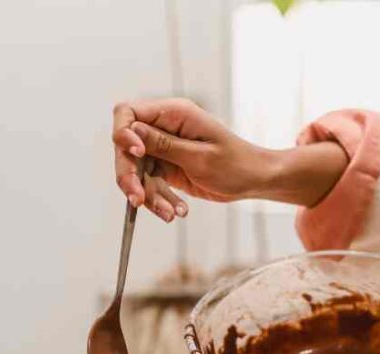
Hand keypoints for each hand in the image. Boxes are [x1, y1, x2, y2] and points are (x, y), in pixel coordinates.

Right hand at [111, 98, 347, 220]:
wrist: (256, 181)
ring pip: (137, 171)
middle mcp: (165, 128)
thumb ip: (163, 144)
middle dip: (129, 175)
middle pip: (126, 148)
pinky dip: (159, 200)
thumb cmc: (236, 164)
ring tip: (169, 213)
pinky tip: (177, 211)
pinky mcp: (167, 167)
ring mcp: (164, 149)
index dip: (123, 134)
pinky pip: (150, 184)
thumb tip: (130, 132)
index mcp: (174, 114)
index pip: (128, 113)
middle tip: (137, 199)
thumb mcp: (199, 156)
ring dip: (148, 194)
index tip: (136, 155)